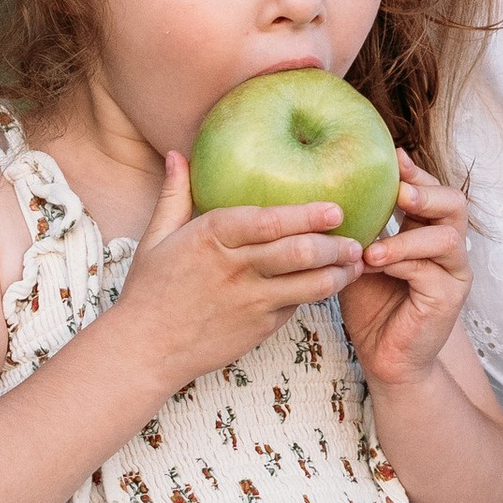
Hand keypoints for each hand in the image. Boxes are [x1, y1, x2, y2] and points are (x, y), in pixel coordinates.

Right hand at [115, 154, 364, 383]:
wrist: (145, 349)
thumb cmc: (151, 289)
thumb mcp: (156, 237)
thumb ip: (175, 194)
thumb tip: (177, 153)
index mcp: (212, 237)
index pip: (269, 222)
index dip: (307, 215)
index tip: (335, 209)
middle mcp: (235, 268)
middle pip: (299, 252)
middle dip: (335, 245)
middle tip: (357, 239)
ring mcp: (251, 301)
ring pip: (309, 285)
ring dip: (339, 273)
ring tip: (355, 263)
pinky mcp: (260, 328)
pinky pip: (297, 306)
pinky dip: (317, 294)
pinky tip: (331, 283)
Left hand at [341, 154, 472, 389]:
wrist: (383, 356)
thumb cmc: (371, 305)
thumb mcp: (360, 257)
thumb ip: (361, 228)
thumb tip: (333, 191)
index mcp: (427, 231)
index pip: (432, 191)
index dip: (415, 173)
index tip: (391, 158)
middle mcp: (448, 248)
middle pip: (455, 204)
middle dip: (426, 192)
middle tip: (399, 190)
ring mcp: (454, 272)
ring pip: (447, 237)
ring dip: (407, 237)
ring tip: (373, 247)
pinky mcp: (450, 297)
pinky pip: (431, 271)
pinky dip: (401, 264)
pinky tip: (374, 266)